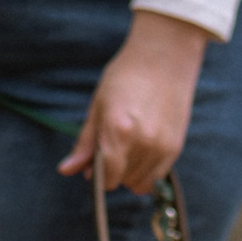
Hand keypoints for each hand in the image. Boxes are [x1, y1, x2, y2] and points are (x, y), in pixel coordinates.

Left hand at [59, 10, 210, 193]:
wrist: (164, 57)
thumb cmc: (126, 76)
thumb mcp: (98, 105)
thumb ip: (86, 142)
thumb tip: (66, 170)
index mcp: (118, 129)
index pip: (107, 177)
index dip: (98, 176)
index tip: (96, 166)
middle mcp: (142, 142)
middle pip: (122, 181)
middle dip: (114, 172)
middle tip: (115, 147)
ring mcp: (161, 146)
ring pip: (139, 184)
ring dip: (131, 173)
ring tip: (131, 146)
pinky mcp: (175, 147)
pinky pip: (156, 179)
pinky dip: (147, 173)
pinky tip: (143, 151)